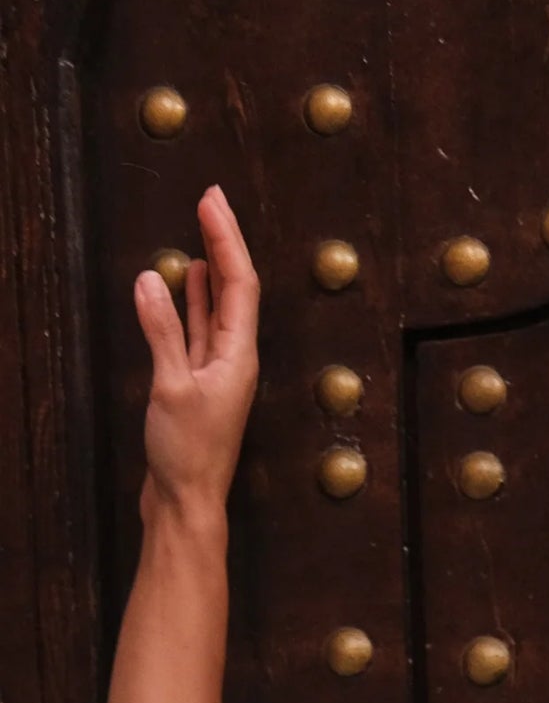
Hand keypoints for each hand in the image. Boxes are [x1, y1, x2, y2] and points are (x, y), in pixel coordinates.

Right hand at [133, 184, 258, 516]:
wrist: (186, 503)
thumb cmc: (186, 456)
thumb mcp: (171, 388)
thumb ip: (163, 333)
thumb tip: (153, 279)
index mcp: (239, 357)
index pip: (239, 283)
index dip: (227, 237)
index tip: (212, 199)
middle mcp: (236, 360)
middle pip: (234, 289)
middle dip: (222, 242)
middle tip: (208, 199)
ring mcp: (218, 372)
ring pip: (217, 308)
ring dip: (211, 269)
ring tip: (203, 232)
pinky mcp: (198, 384)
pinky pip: (199, 330)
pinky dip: (193, 302)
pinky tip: (187, 283)